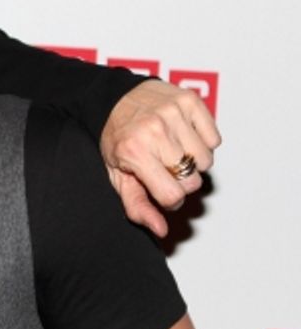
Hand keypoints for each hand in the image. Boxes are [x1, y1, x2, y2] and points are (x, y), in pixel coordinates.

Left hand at [100, 80, 220, 236]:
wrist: (113, 98)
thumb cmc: (116, 139)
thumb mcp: (117, 175)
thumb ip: (137, 205)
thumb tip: (161, 230)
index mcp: (134, 152)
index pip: (172, 196)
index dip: (170, 200)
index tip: (161, 190)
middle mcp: (154, 131)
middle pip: (192, 181)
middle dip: (181, 181)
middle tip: (165, 168)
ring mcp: (174, 113)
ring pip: (207, 161)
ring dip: (194, 163)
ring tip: (173, 152)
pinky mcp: (190, 101)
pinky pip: (214, 139)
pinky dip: (203, 143)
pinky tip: (183, 137)